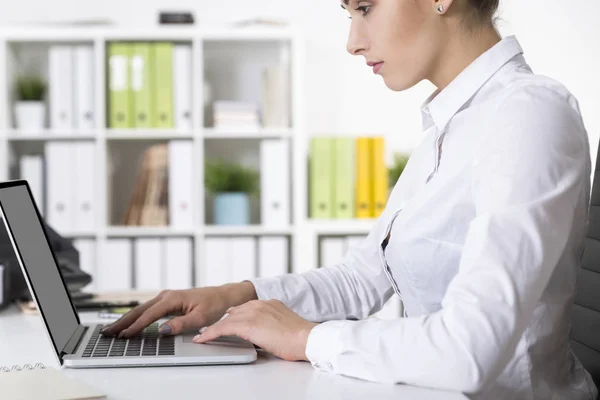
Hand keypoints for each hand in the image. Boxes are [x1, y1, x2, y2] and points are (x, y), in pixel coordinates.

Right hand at [100, 282, 257, 337]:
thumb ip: (180, 325)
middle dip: (123, 322)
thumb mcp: (199, 318)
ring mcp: (165, 297)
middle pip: (140, 310)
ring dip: (127, 319)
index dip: (136, 326)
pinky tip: (129, 324)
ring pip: (141, 309)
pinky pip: (148, 309)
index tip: (125, 336)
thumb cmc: (213, 305)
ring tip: (113, 330)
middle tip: (107, 333)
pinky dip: (136, 317)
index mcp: (173, 298)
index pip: (150, 314)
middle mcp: (166, 295)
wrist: (222, 295)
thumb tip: (162, 330)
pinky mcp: (167, 301)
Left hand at [193, 299, 317, 361]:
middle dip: (222, 321)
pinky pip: (222, 328)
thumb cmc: (299, 338)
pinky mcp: (247, 324)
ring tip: (202, 335)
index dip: (234, 315)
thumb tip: (263, 335)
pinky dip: (210, 333)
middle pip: (233, 312)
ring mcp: (252, 312)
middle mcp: (259, 304)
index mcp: (269, 303)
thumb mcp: (284, 326)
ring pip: (225, 320)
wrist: (306, 338)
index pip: (246, 308)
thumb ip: (271, 325)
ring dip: (212, 328)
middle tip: (209, 329)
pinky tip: (203, 338)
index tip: (227, 320)